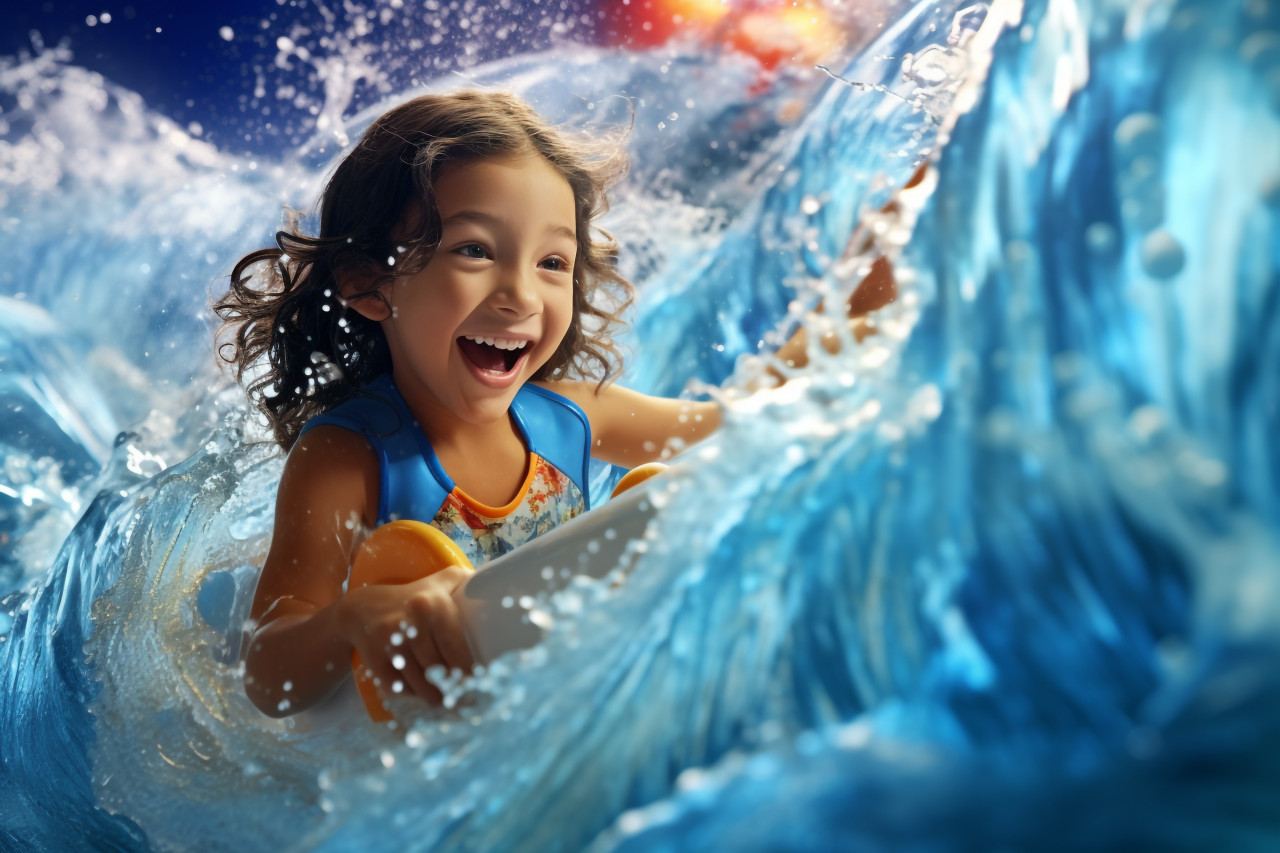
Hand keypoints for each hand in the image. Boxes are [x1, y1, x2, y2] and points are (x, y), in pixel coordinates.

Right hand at [335, 565, 474, 705]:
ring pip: (421, 685)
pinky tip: (423, 694)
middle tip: (468, 698)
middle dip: (454, 689)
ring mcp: (391, 643)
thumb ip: (468, 581)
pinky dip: (413, 696)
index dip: (470, 672)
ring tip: (448, 700)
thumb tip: (496, 587)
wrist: (362, 609)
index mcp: (433, 605)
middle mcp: (411, 623)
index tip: (481, 683)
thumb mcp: (440, 581)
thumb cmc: (412, 598)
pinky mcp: (376, 661)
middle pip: (440, 670)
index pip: (457, 649)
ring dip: (436, 697)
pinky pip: (401, 689)